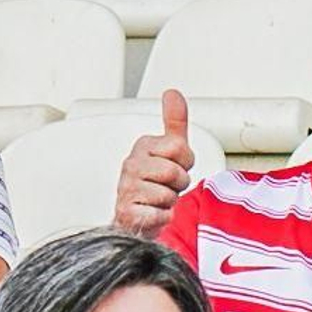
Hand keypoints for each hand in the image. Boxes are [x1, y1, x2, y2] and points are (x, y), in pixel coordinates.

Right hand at [115, 89, 195, 238]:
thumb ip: (174, 123)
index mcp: (143, 146)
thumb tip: (173, 93)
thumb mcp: (169, 150)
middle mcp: (131, 165)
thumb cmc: (155, 183)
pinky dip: (163, 218)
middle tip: (167, 187)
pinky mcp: (128, 213)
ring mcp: (126, 189)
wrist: (137, 218)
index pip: (179, 148)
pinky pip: (162, 215)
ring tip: (158, 200)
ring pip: (169, 195)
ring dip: (170, 202)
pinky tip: (153, 214)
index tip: (175, 167)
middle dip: (179, 184)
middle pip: (175, 172)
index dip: (185, 162)